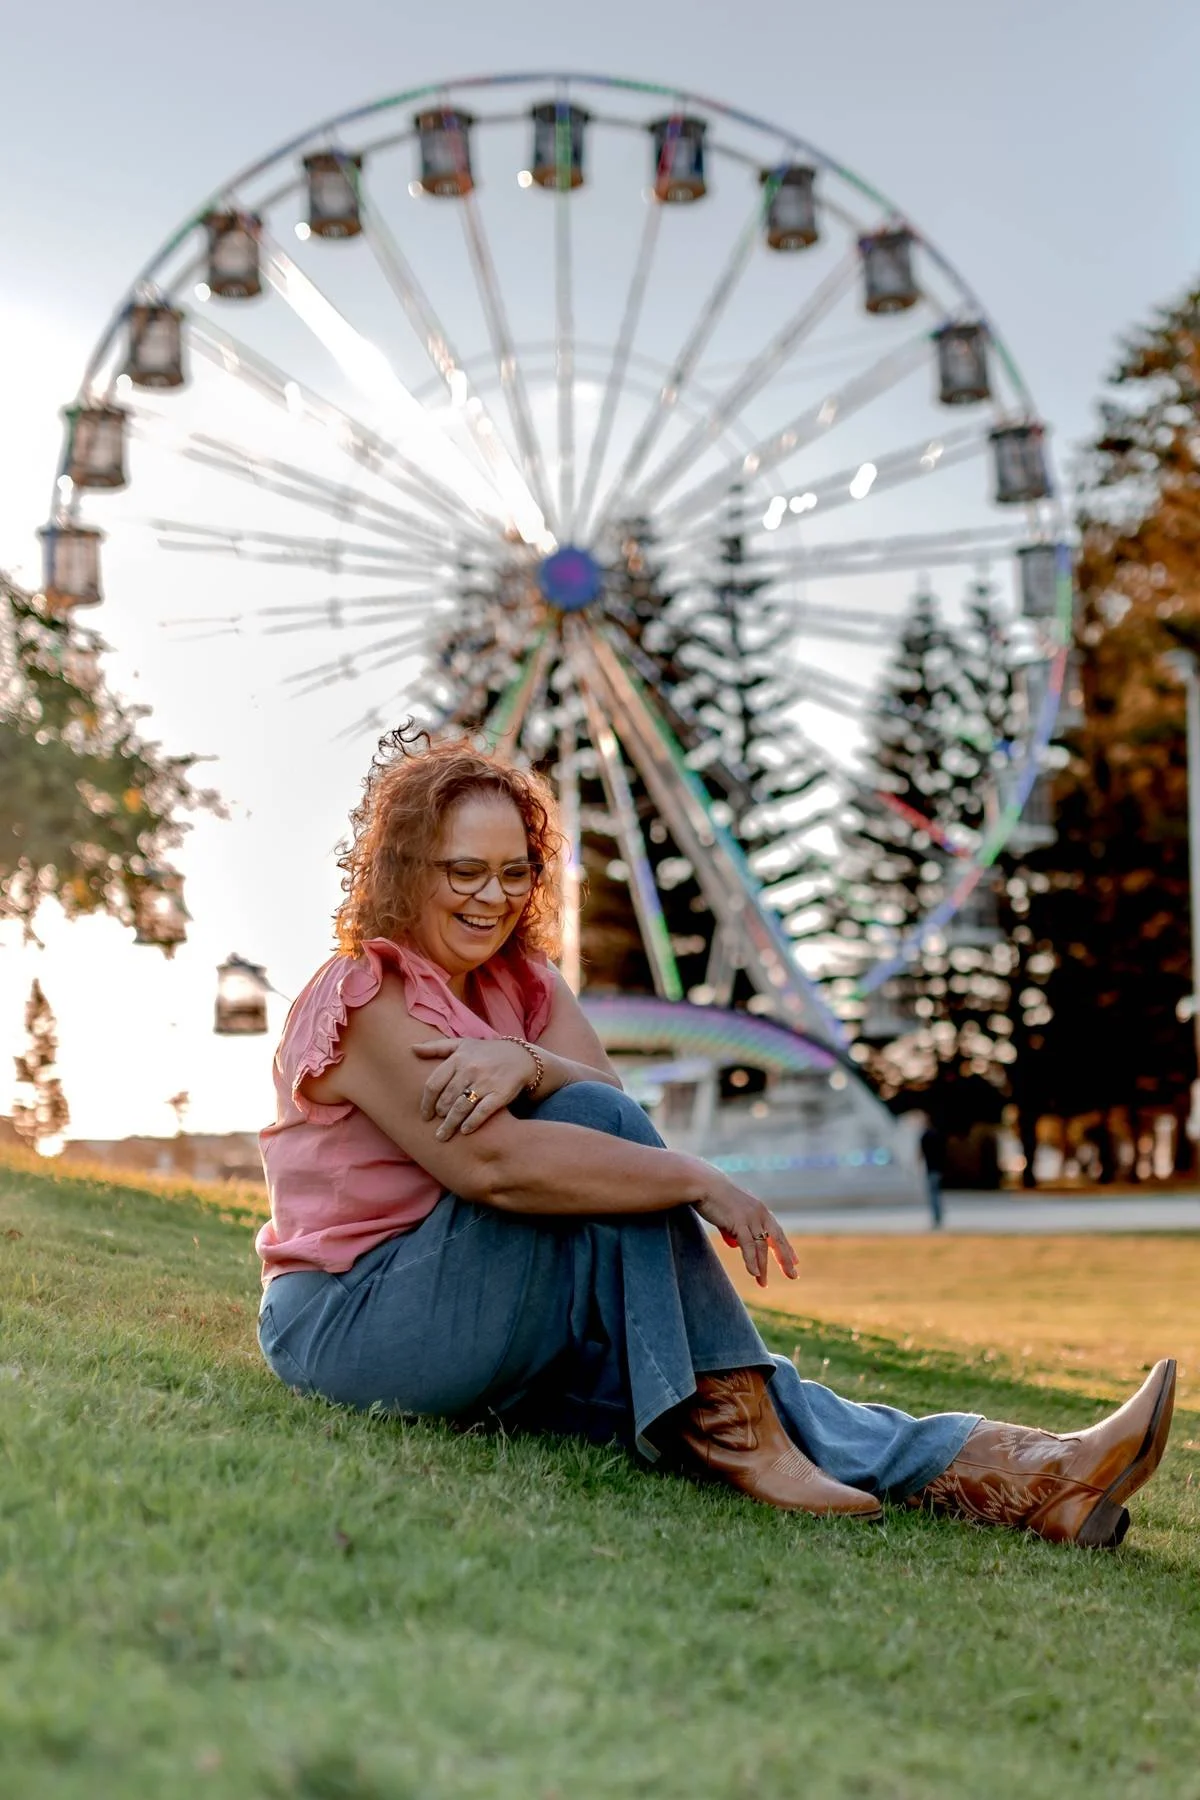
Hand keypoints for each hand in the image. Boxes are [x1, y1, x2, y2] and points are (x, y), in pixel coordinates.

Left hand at [413, 1036, 537, 1139]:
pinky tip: (465, 1131)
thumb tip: (412, 1048)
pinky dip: (472, 1123)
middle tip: (435, 1128)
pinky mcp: (500, 1094)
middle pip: (446, 1098)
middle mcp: (470, 1069)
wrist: (520, 1057)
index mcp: (458, 1058)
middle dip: (439, 1116)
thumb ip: (436, 1047)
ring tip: (443, 1136)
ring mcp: (485, 1082)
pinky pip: (482, 1111)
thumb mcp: (462, 1044)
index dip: (426, 1102)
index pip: (434, 1083)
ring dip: (451, 1124)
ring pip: (462, 1107)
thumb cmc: (485, 1052)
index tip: (424, 1115)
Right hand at [693, 1176, 797, 1287]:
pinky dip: (751, 1260)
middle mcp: (760, 1214)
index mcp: (760, 1210)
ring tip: (763, 1283)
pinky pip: (748, 1245)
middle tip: (793, 1276)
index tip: (795, 1261)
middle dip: (785, 1259)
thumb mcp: (730, 1214)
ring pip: (761, 1247)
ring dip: (762, 1267)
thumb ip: (735, 1228)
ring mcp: (751, 1218)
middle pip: (777, 1240)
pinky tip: (754, 1273)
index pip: (777, 1232)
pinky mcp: (739, 1222)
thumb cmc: (714, 1197)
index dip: (786, 1248)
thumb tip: (736, 1244)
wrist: (703, 1184)